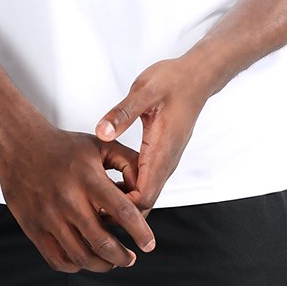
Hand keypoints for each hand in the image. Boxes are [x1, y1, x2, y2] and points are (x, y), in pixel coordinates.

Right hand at [0, 122, 157, 272]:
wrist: (20, 144)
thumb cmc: (62, 146)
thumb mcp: (99, 144)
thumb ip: (127, 162)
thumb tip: (145, 188)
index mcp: (87, 177)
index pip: (122, 212)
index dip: (140, 232)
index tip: (148, 244)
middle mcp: (68, 199)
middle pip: (103, 242)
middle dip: (122, 256)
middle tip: (129, 257)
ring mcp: (49, 216)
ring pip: (81, 256)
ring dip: (102, 265)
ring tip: (111, 262)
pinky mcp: (34, 227)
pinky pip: (58, 259)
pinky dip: (75, 266)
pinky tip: (84, 258)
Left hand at [94, 57, 206, 218]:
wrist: (196, 76)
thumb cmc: (173, 81)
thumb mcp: (144, 91)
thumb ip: (122, 113)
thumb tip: (102, 132)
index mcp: (161, 151)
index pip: (144, 196)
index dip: (122, 206)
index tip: (97, 202)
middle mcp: (166, 161)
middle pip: (145, 202)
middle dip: (120, 208)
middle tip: (90, 203)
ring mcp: (166, 159)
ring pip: (146, 191)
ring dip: (123, 197)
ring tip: (95, 191)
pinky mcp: (162, 154)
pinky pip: (147, 179)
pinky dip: (129, 184)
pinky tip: (109, 174)